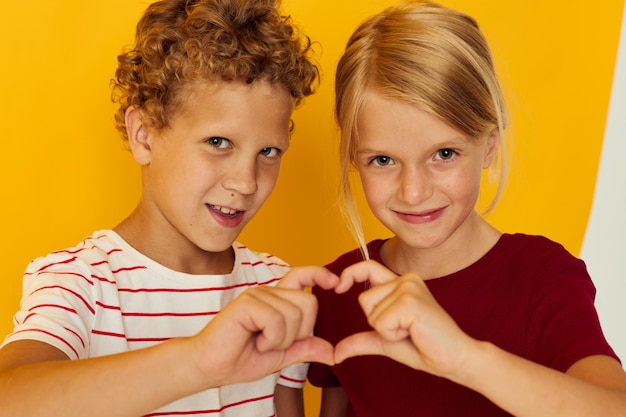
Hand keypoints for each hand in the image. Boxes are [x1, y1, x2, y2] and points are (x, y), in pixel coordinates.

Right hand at [190, 266, 338, 387]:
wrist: (210, 367)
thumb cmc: (240, 358)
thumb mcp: (281, 355)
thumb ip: (305, 348)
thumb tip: (333, 352)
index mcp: (276, 301)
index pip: (302, 276)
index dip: (320, 274)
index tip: (335, 282)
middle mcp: (268, 293)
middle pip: (308, 303)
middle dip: (299, 331)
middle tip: (274, 342)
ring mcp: (257, 295)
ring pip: (294, 314)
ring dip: (281, 339)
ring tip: (261, 342)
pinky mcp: (247, 303)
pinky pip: (276, 320)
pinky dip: (270, 339)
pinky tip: (254, 341)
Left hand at [333, 261, 474, 378]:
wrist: (454, 359)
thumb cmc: (424, 347)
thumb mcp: (386, 341)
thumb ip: (362, 340)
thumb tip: (336, 352)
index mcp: (402, 283)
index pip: (368, 267)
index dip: (350, 274)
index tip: (338, 287)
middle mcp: (406, 279)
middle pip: (364, 299)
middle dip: (378, 322)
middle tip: (405, 330)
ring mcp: (409, 288)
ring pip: (371, 312)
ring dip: (387, 331)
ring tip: (411, 331)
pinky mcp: (410, 301)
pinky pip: (381, 323)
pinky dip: (393, 335)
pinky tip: (414, 333)